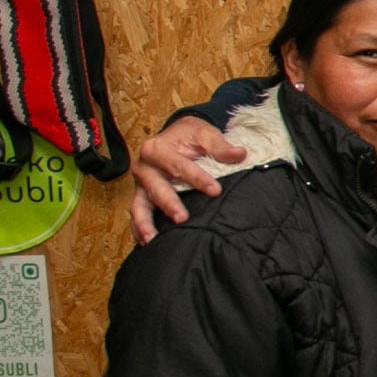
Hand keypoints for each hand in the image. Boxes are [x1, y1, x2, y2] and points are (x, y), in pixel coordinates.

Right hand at [130, 115, 246, 243]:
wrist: (175, 135)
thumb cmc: (189, 136)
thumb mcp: (204, 133)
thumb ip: (219, 146)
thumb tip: (239, 154)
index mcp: (156, 149)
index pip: (176, 165)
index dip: (196, 178)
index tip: (215, 190)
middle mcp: (144, 167)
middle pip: (155, 187)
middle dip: (168, 203)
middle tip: (181, 218)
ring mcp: (140, 185)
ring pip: (139, 205)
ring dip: (145, 223)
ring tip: (152, 239)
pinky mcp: (141, 198)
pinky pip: (136, 215)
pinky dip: (139, 228)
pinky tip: (147, 243)